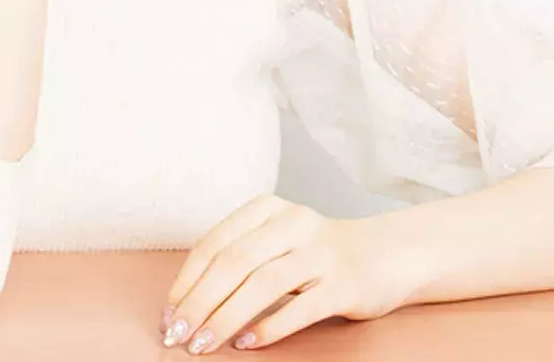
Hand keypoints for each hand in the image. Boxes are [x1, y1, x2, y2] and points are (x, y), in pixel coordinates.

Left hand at [159, 194, 428, 352]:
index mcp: (267, 209)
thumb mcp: (275, 240)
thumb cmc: (315, 253)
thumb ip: (238, 258)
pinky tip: (246, 343)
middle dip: (199, 302)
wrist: (385, 254)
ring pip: (263, 283)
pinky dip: (268, 326)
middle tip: (177, 335)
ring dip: (226, 317)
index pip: (214, 243)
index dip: (187, 280)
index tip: (168, 314)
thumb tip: (186, 303)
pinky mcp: (344, 283)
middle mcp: (293, 222)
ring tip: (203, 344)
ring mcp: (320, 251)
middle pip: (234, 261)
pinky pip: (300, 306)